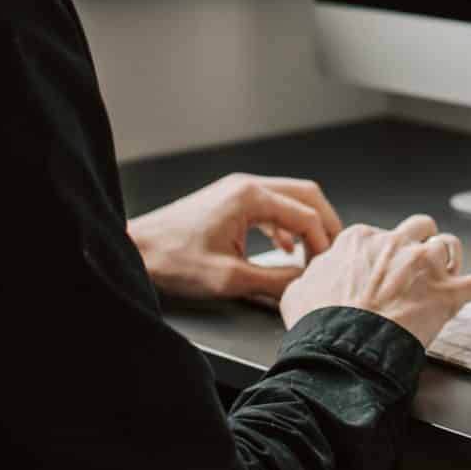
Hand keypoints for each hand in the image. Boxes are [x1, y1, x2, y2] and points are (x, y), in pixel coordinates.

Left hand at [128, 173, 344, 305]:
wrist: (137, 250)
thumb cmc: (173, 260)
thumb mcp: (230, 278)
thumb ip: (275, 280)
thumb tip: (305, 283)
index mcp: (249, 196)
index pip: (306, 214)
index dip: (323, 243)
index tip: (325, 269)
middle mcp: (246, 186)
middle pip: (305, 195)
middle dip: (325, 225)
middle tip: (334, 254)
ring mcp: (237, 191)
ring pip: (290, 199)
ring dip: (306, 224)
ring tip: (314, 254)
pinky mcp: (229, 202)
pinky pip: (271, 207)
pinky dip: (286, 225)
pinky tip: (285, 249)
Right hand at [278, 214, 470, 347]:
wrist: (340, 347)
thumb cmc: (319, 323)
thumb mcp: (299, 291)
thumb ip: (313, 277)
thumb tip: (313, 278)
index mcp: (361, 240)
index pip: (378, 234)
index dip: (382, 253)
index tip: (382, 269)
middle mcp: (396, 245)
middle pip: (419, 227)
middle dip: (420, 243)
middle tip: (418, 265)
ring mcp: (424, 267)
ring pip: (450, 246)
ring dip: (451, 259)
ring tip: (450, 274)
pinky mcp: (447, 294)